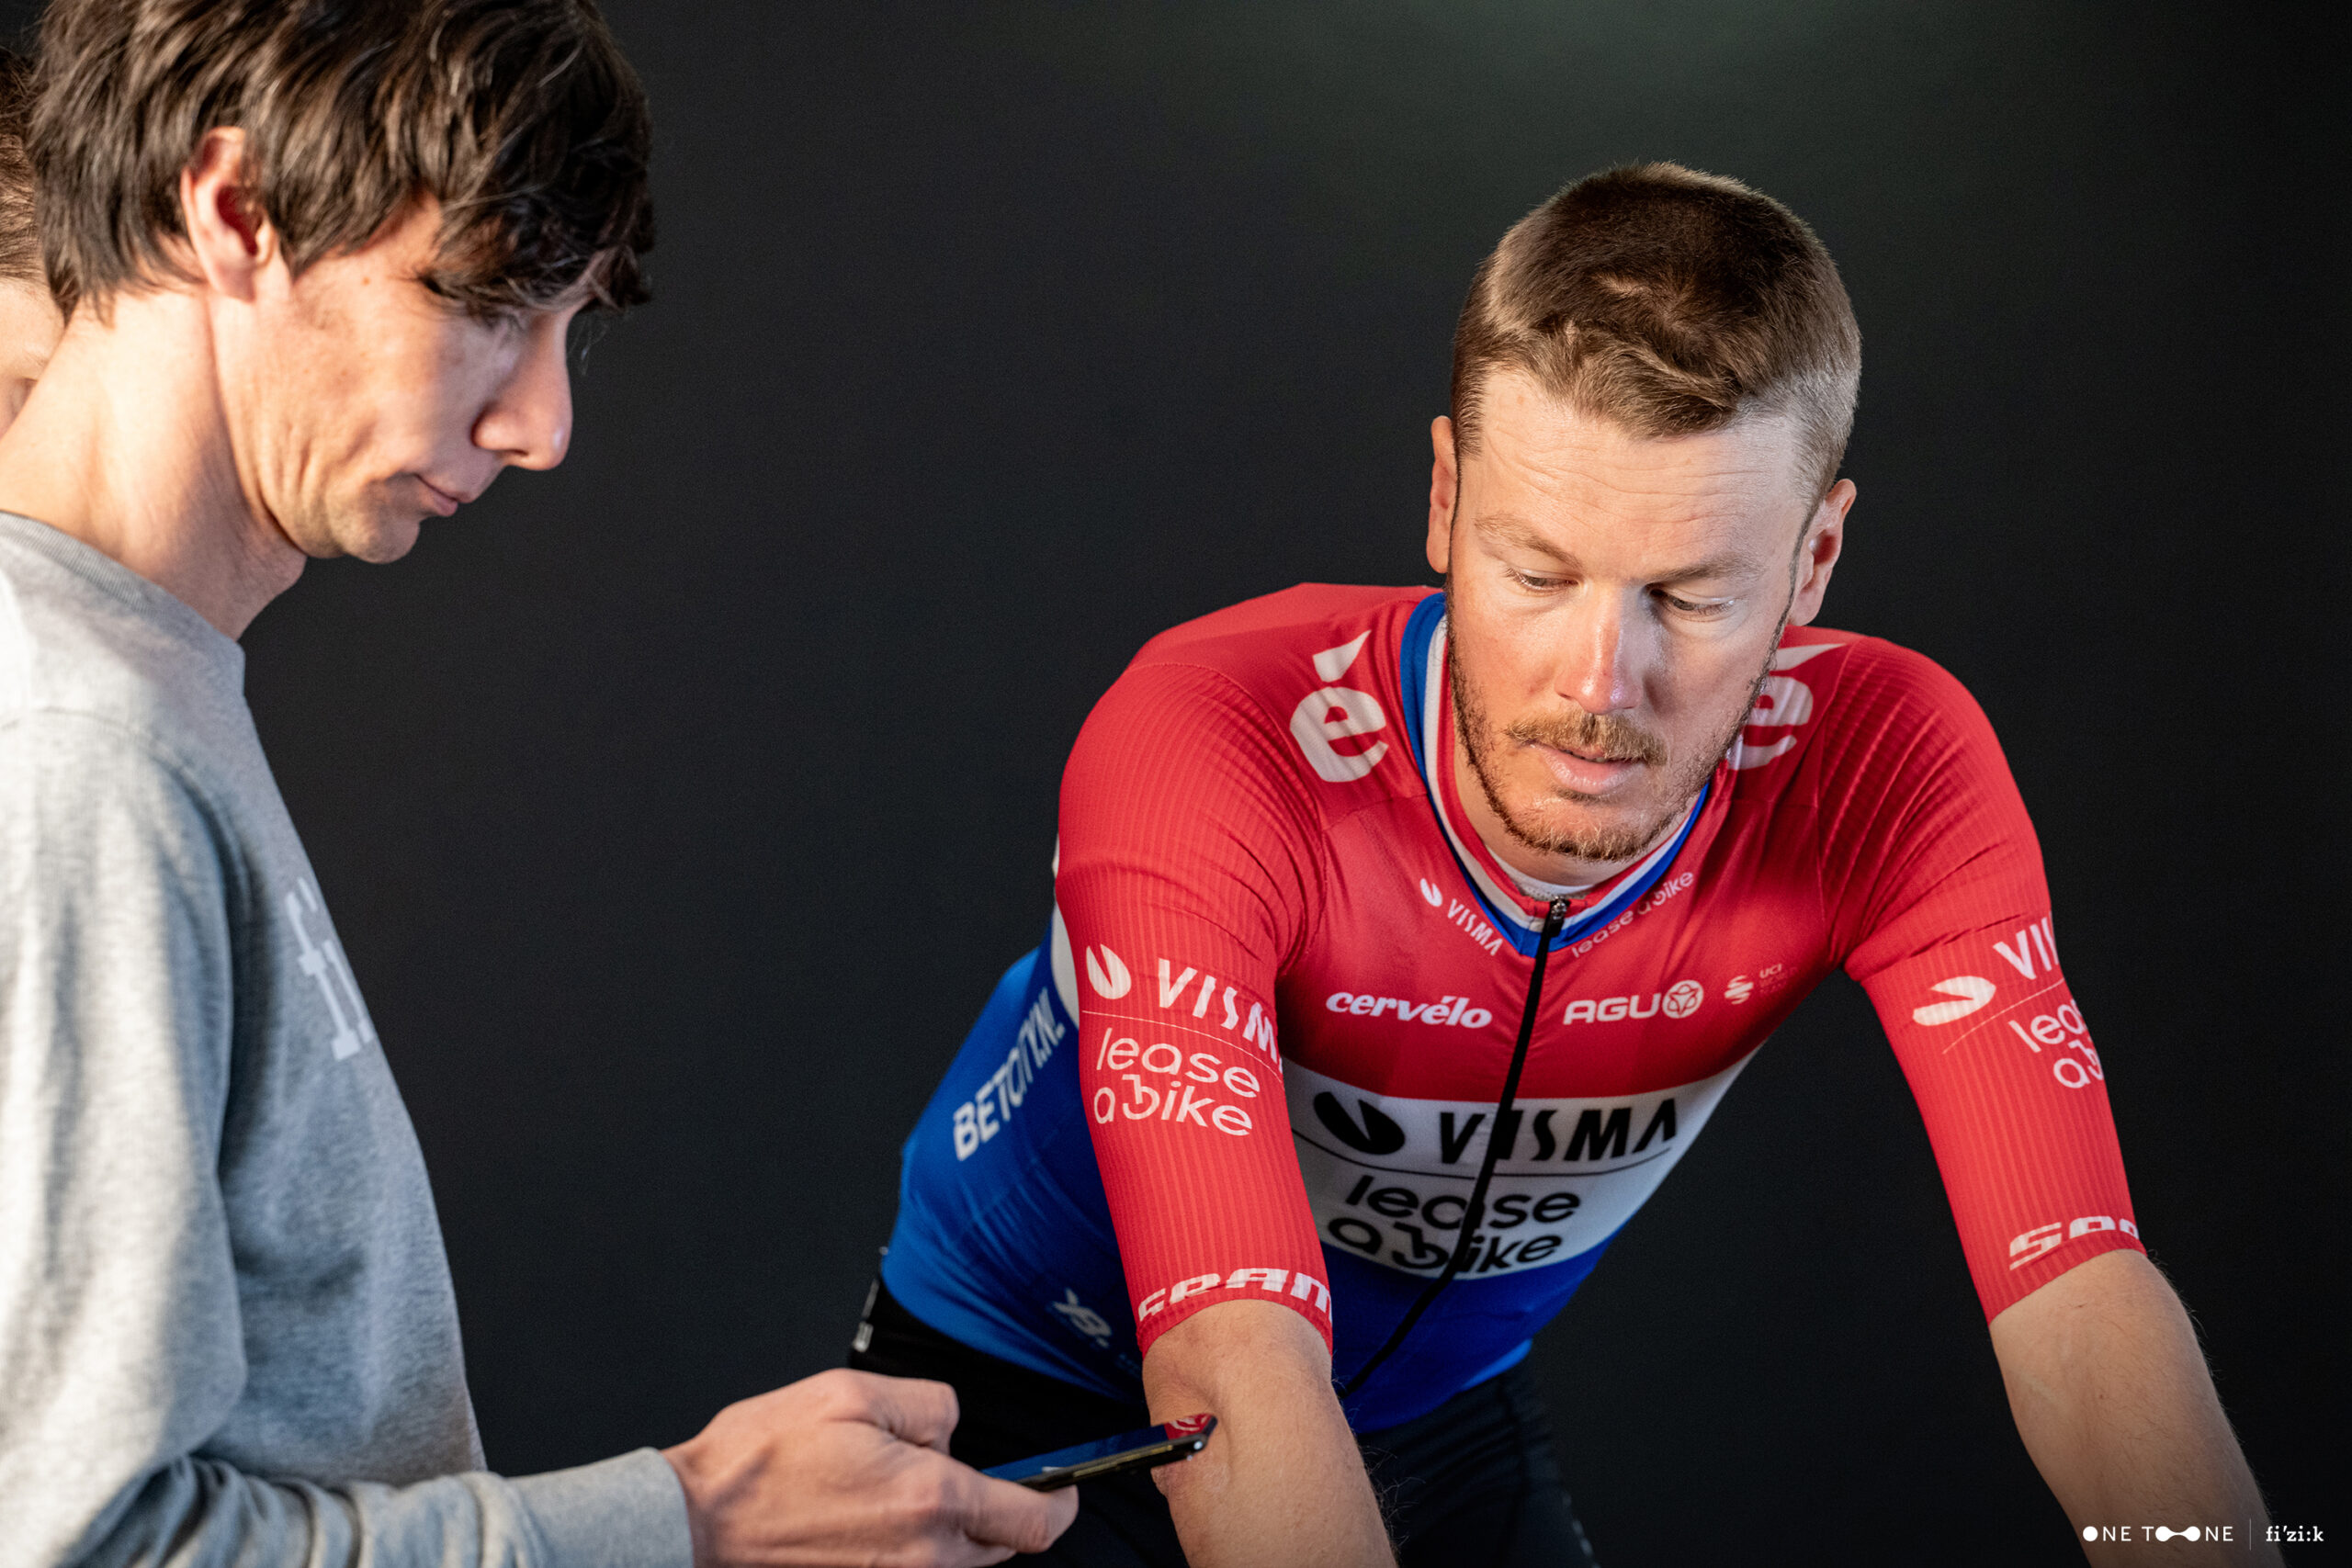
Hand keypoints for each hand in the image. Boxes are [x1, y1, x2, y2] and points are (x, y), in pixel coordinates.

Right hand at [662, 1367, 1078, 1566]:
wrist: (697, 1522)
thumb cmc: (763, 1460)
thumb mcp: (855, 1394)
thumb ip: (929, 1405)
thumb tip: (951, 1431)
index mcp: (931, 1501)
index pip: (1033, 1521)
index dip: (1060, 1504)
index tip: (1065, 1491)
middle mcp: (923, 1557)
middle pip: (999, 1548)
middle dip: (996, 1510)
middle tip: (950, 1474)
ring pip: (958, 1564)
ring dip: (949, 1530)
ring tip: (891, 1493)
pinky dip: (914, 1550)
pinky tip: (870, 1521)